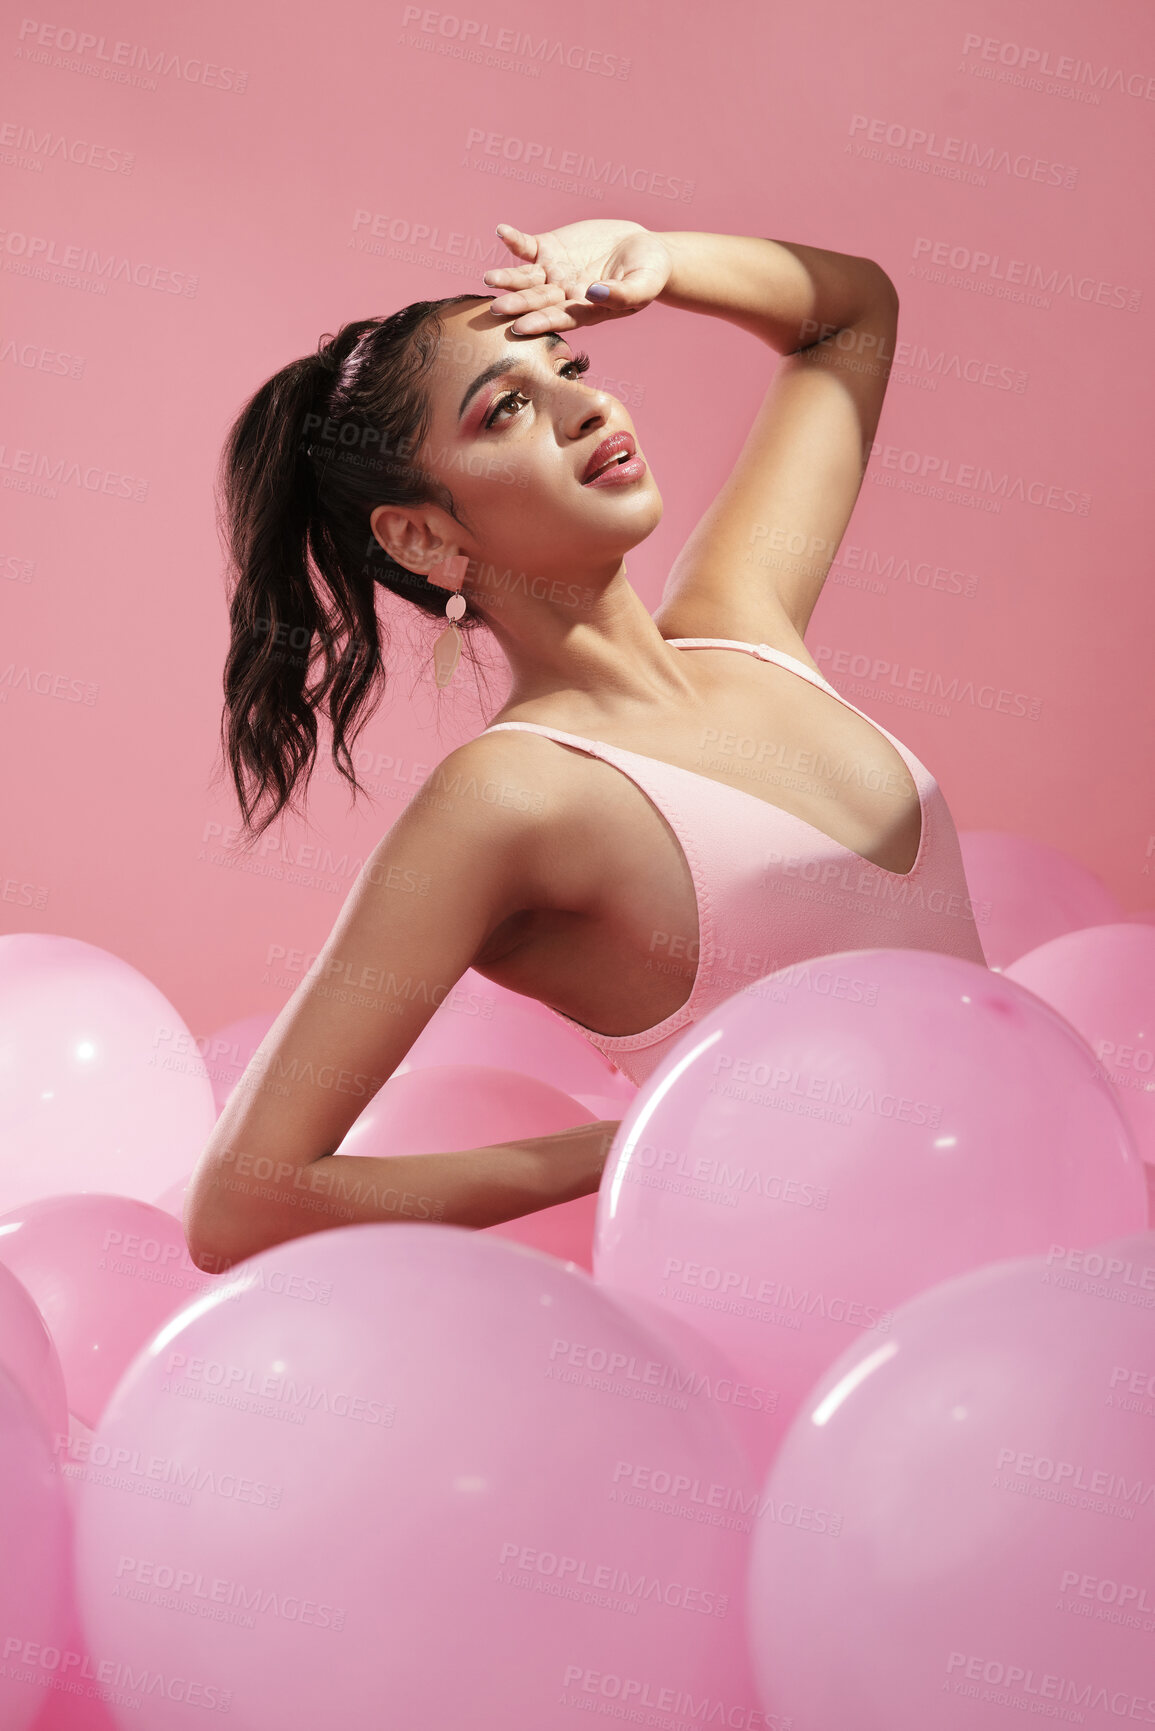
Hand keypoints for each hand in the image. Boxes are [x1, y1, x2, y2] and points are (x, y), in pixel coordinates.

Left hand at [482, 220, 671, 334]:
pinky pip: (527, 246)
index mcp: (585, 310)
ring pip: (525, 278)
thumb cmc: (649, 273)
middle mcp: (563, 295)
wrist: (643, 248)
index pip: (559, 318)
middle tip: (496, 308)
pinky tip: (502, 232)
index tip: (520, 327)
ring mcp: (553, 272)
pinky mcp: (549, 250)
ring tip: (490, 278)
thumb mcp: (644, 285)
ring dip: (508, 278)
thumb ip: (622, 294)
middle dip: (517, 304)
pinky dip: (514, 240)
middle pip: (537, 301)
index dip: (540, 322)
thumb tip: (594, 293)